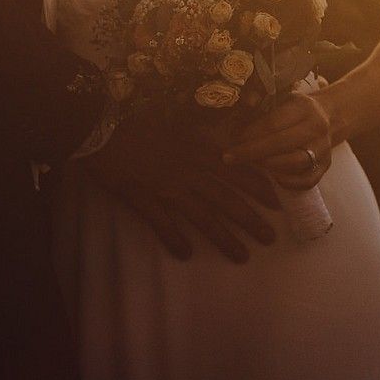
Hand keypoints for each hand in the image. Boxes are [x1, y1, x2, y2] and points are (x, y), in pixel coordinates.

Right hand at [82, 102, 278, 261]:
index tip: (277, 202)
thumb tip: (222, 146)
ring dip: (225, 238)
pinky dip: (175, 240)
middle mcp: (189, 171)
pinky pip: (163, 224)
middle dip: (251, 220)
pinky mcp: (144, 200)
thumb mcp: (176, 125)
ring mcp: (167, 187)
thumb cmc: (139, 123)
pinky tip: (186, 255)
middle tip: (271, 237)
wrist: (102, 129)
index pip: (236, 172)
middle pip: (227, 199)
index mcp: (198, 151)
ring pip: (203, 217)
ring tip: (242, 256)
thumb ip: (199, 139)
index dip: (258, 188)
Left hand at [224, 90, 337, 191]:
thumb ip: (261, 104)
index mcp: (304, 107)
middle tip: (229, 157)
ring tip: (251, 162)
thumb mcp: (281, 97)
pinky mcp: (325, 167)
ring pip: (294, 163)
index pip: (273, 123)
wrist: (329, 116)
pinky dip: (286, 181)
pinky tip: (271, 175)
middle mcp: (317, 127)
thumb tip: (237, 115)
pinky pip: (305, 181)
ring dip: (267, 165)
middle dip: (251, 152)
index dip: (250, 133)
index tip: (232, 140)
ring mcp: (323, 149)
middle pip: (281, 144)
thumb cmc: (295, 109)